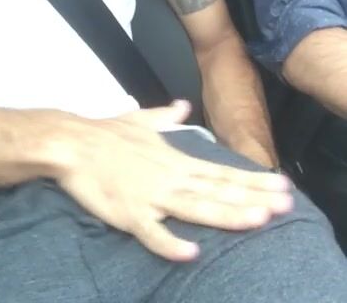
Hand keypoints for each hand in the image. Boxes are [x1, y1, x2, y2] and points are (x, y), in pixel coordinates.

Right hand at [52, 101, 292, 261]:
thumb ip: (166, 116)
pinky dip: (170, 242)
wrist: (72, 144)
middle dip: (253, 198)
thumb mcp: (141, 119)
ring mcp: (151, 196)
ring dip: (227, 214)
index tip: (280, 184)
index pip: (222, 171)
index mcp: (176, 159)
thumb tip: (183, 106)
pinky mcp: (129, 213)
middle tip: (286, 206)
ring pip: (196, 208)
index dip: (253, 180)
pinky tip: (191, 252)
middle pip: (218, 190)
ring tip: (258, 220)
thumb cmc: (106, 133)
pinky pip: (152, 232)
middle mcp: (171, 177)